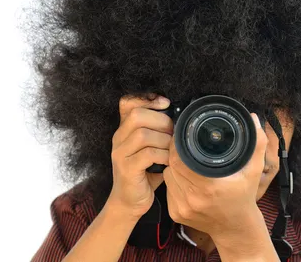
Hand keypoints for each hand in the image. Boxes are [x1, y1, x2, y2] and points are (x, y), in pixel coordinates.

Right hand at [106, 94, 173, 220]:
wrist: (130, 202)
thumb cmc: (146, 172)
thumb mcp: (151, 148)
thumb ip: (158, 131)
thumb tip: (181, 117)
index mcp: (124, 130)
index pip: (127, 103)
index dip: (147, 98)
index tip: (166, 104)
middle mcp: (118, 138)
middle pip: (137, 115)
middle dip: (161, 121)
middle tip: (173, 133)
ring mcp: (120, 153)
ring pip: (143, 134)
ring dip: (164, 140)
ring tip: (172, 149)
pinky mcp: (126, 168)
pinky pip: (147, 154)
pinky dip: (163, 155)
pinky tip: (168, 161)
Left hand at [163, 112, 268, 237]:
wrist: (235, 228)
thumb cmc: (244, 197)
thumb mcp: (254, 170)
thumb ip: (257, 144)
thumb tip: (254, 119)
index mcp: (209, 187)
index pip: (180, 160)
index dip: (178, 146)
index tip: (184, 138)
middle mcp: (193, 199)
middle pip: (172, 166)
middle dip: (175, 154)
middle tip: (183, 146)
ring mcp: (182, 208)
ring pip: (168, 176)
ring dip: (174, 167)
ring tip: (187, 163)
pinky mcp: (176, 214)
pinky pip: (168, 189)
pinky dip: (174, 180)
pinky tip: (186, 179)